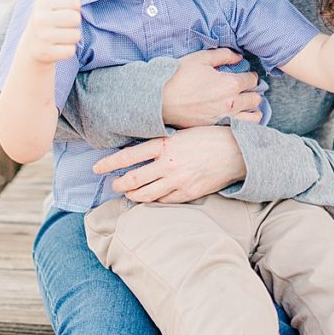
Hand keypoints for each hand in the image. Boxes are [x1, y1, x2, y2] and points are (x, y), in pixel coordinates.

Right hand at [19, 0, 81, 64]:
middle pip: (76, 19)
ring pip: (76, 35)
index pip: (75, 2)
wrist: (32, 47)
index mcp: (42, 3)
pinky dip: (67, 50)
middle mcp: (40, 18)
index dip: (72, 9)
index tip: (61, 12)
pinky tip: (57, 48)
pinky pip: (71, 50)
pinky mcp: (46, 53)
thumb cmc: (44, 19)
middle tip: (60, 26)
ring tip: (58, 36)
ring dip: (70, 38)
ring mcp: (43, 37)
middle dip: (72, 24)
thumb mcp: (42, 1)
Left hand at [92, 126, 245, 202]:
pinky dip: (153, 200)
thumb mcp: (179, 133)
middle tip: (113, 185)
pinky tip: (149, 198)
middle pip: (133, 179)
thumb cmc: (206, 137)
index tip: (97, 168)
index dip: (109, 164)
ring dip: (133, 195)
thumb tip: (135, 151)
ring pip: (146, 195)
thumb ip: (158, 143)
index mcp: (164, 144)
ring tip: (128, 193)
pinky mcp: (189, 193)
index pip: (128, 156)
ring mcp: (178, 181)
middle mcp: (168, 164)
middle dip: (119, 184)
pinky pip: (164, 201)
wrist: (236, 151)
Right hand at [161, 49, 262, 127]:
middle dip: (252, 92)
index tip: (244, 75)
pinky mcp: (216, 128)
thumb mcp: (200, 58)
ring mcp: (224, 118)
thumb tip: (238, 57)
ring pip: (254, 117)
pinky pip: (240, 128)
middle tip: (243, 89)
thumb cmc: (177, 76)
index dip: (249, 75)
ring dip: (251, 110)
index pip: (252, 80)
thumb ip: (223, 55)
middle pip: (256, 99)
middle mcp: (232, 103)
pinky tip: (235, 116)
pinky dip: (242, 122)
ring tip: (243, 105)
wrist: (159, 100)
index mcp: (230, 84)